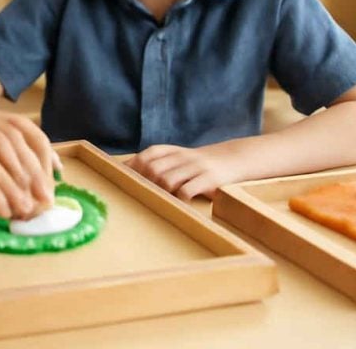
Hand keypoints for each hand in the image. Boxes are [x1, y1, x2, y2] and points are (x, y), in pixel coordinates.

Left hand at [125, 142, 247, 200]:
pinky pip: (188, 190)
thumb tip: (125, 171)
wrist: (232, 158)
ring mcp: (196, 167)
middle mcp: (182, 156)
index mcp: (172, 150)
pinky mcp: (209, 179)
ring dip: (160, 192)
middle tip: (140, 196)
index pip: (147, 155)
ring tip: (157, 202)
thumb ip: (156, 163)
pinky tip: (178, 205)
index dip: (134, 167)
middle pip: (154, 169)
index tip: (123, 180)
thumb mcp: (178, 157)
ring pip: (168, 180)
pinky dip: (179, 199)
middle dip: (144, 183)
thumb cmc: (197, 164)